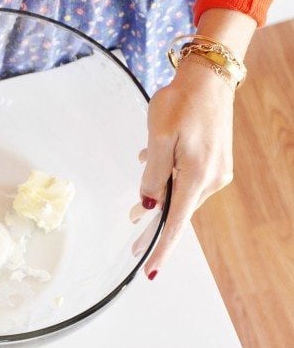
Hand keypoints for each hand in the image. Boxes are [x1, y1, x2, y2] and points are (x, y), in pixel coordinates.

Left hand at [138, 56, 234, 277]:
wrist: (210, 75)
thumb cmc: (182, 101)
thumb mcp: (159, 137)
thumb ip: (153, 173)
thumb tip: (148, 203)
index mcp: (197, 176)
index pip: (176, 223)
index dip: (161, 248)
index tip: (150, 272)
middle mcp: (212, 179)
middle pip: (177, 210)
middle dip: (153, 221)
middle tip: (131, 238)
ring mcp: (216, 170)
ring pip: (181, 192)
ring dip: (159, 193)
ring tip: (136, 200)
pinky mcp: (215, 161)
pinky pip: (187, 178)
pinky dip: (169, 176)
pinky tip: (152, 160)